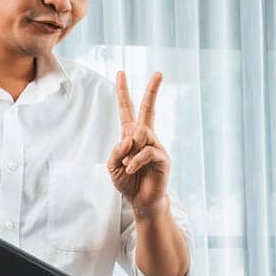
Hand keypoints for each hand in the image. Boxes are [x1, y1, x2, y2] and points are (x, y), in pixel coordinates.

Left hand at [107, 70, 171, 212]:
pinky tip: (130, 169)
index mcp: (131, 136)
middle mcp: (146, 137)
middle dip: (152, 91)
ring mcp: (156, 146)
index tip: (121, 73)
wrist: (142, 202)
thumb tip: (128, 138)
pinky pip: (147, 152)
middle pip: (148, 109)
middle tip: (159, 73)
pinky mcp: (163, 159)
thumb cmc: (127, 182)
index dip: (123, 92)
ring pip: (142, 133)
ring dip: (130, 149)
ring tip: (126, 165)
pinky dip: (135, 160)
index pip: (127, 109)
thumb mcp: (112, 166)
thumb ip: (115, 150)